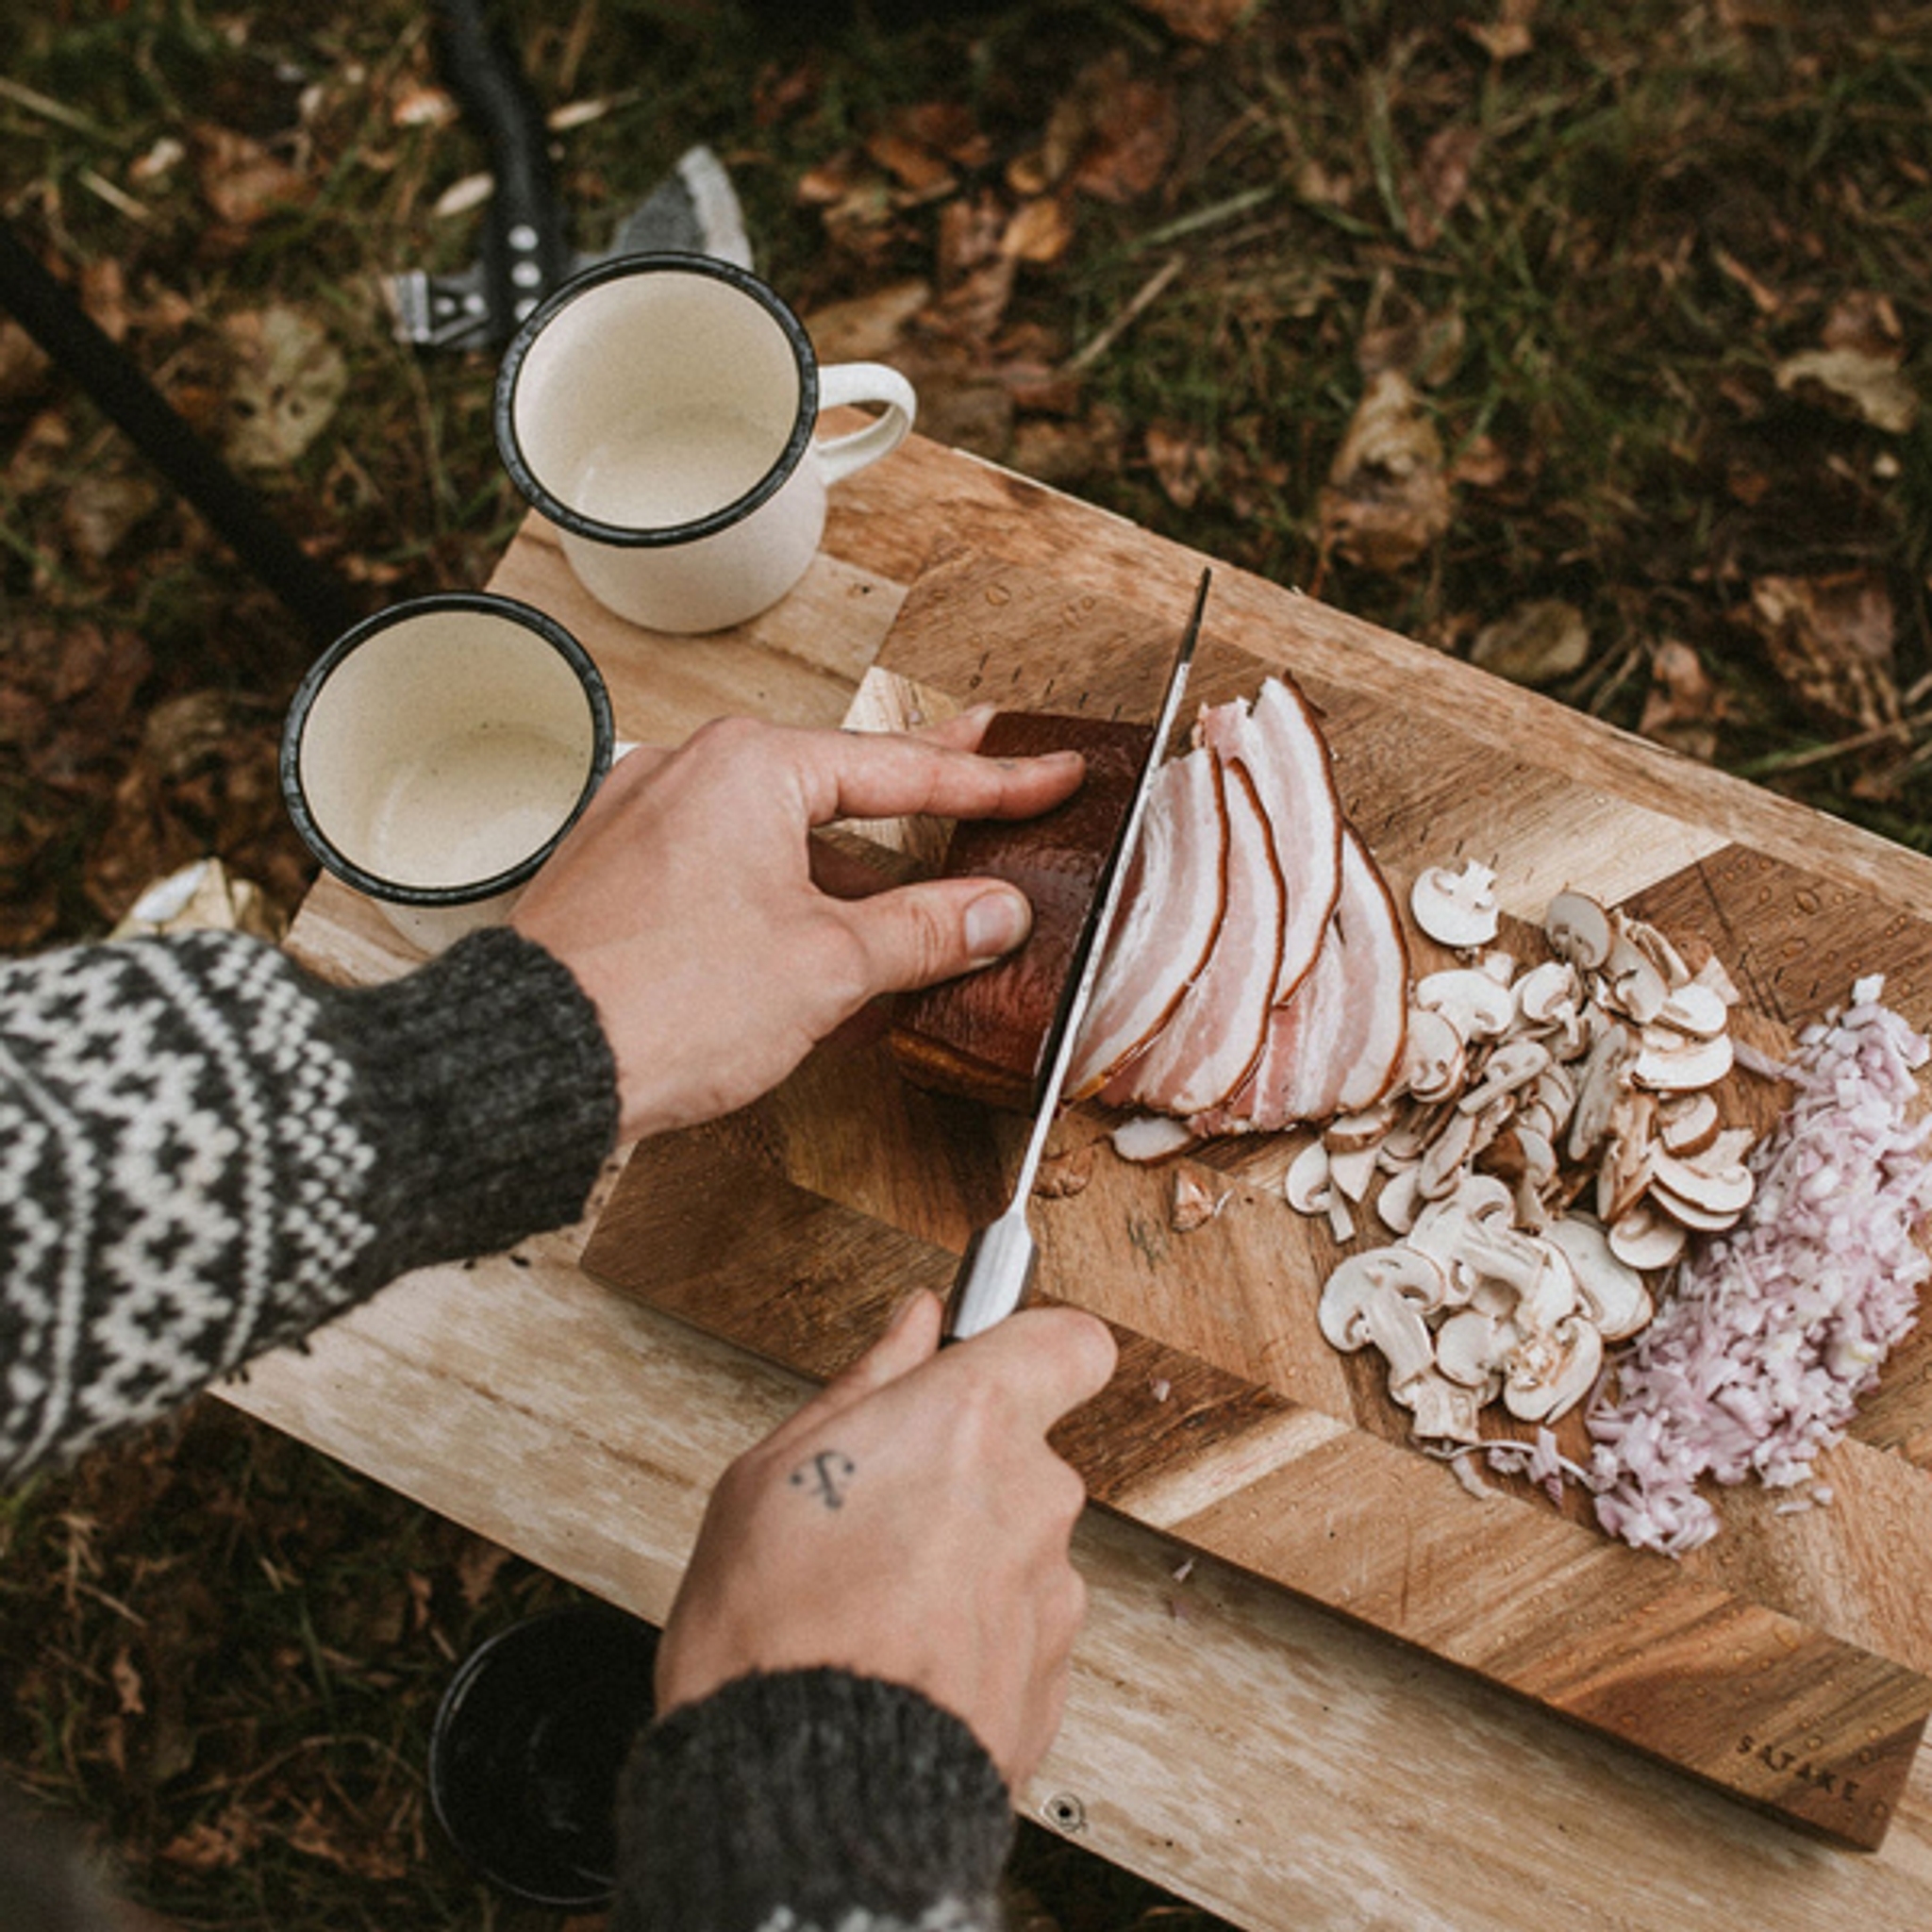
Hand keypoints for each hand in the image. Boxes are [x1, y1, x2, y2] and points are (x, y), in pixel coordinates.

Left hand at [512, 712, 1084, 1140]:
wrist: (534, 1063)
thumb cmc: (659, 1001)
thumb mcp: (826, 965)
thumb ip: (922, 930)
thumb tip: (990, 913)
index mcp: (748, 768)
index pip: (901, 771)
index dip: (991, 783)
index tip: (1047, 775)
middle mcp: (688, 774)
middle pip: (834, 786)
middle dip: (914, 792)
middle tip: (982, 763)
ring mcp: (644, 823)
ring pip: (777, 838)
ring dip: (846, 880)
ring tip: (911, 913)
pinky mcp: (618, 880)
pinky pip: (725, 875)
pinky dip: (782, 905)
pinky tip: (816, 956)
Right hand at [653, 1291, 1117, 1791]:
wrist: (809, 1797)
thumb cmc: (773, 1634)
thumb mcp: (770, 1474)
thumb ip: (865, 1384)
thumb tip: (912, 1329)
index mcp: (970, 1422)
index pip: (1069, 1342)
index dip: (1033, 1347)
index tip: (990, 1357)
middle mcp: (1033, 1498)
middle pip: (1023, 1454)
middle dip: (962, 1474)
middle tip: (875, 1511)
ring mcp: (1051, 1593)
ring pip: (1016, 1546)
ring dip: (963, 1562)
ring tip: (871, 1604)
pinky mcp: (1052, 1679)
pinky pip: (1014, 1629)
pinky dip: (968, 1637)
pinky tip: (898, 1662)